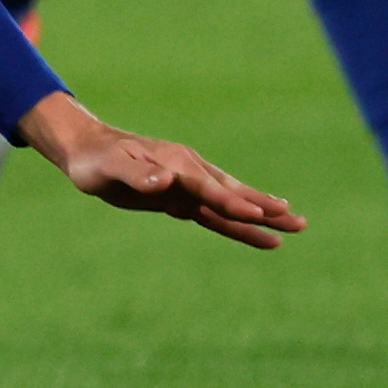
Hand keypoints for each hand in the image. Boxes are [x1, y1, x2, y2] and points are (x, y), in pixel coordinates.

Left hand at [15, 94, 302, 249]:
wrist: (87, 152)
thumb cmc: (95, 160)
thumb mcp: (109, 168)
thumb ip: (136, 174)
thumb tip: (165, 181)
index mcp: (176, 163)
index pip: (209, 187)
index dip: (232, 202)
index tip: (259, 214)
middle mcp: (189, 172)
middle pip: (233, 193)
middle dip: (265, 208)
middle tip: (300, 221)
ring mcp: (188, 186)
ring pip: (230, 205)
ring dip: (261, 216)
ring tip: (296, 226)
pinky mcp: (181, 199)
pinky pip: (215, 216)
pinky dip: (238, 226)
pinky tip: (261, 235)